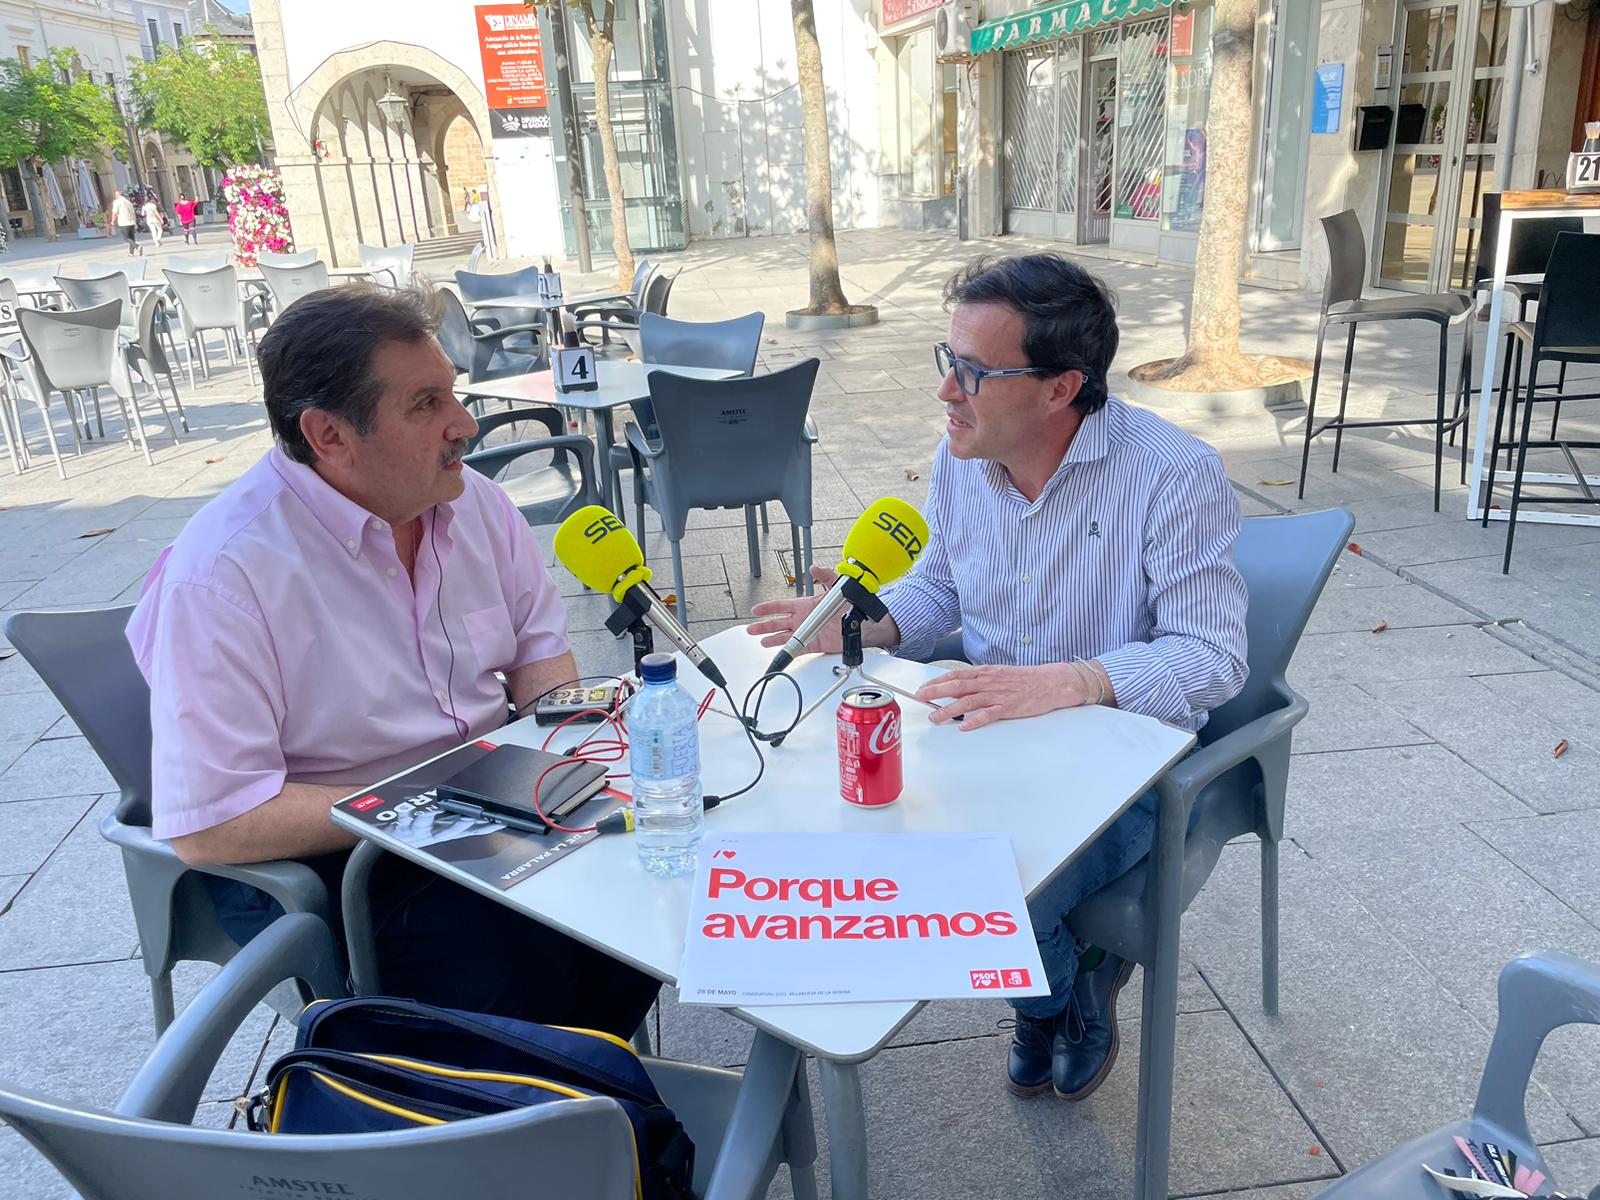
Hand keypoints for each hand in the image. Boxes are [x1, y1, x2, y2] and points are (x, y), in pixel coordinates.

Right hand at [746, 565, 841, 652]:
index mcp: (804, 605)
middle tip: (752, 629)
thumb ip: (825, 576)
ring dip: (772, 639)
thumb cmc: (848, 605)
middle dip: (763, 626)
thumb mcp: (836, 586)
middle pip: (777, 623)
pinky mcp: (812, 644)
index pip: (781, 606)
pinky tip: (779, 652)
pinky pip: (796, 648)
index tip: (756, 610)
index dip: (768, 608)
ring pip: (783, 636)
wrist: (860, 624)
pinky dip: (787, 651)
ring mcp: (805, 632)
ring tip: (762, 641)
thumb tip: (814, 568)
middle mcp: (802, 619)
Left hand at [913, 662, 1096, 731]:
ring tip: (935, 717)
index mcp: (985, 673)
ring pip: (968, 702)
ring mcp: (998, 695)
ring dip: (949, 710)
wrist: (1050, 682)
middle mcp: (989, 682)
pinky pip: (989, 715)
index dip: (937, 682)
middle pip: (957, 686)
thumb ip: (980, 681)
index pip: (955, 675)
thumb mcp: (998, 674)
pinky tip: (964, 727)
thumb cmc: (1024, 679)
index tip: (922, 688)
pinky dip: (975, 721)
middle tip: (919, 698)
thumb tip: (959, 689)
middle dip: (935, 692)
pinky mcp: (1009, 708)